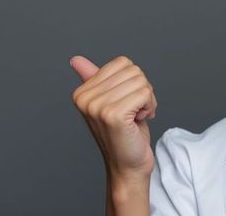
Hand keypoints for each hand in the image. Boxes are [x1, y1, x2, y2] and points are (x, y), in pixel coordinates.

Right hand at [70, 55, 156, 180]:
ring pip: (141, 81)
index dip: (133, 81)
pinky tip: (139, 121)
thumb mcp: (108, 102)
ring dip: (147, 100)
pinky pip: (145, 93)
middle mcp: (85, 98)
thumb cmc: (123, 134)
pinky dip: (150, 107)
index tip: (127, 103)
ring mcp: (97, 106)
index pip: (122, 63)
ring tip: (135, 118)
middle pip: (133, 70)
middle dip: (142, 90)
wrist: (128, 166)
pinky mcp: (113, 114)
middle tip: (134, 112)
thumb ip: (94, 79)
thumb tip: (76, 60)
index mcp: (82, 92)